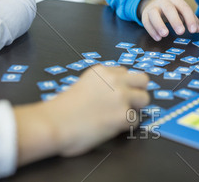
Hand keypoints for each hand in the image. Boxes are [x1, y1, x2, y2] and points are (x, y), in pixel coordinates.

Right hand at [15, 65, 149, 164]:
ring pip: (144, 99)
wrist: (54, 123)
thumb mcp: (83, 85)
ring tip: (120, 116)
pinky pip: (136, 121)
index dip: (122, 85)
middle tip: (128, 103)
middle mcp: (114, 80)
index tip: (115, 94)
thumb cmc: (62, 109)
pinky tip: (112, 128)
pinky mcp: (123, 115)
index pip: (125, 72)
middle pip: (143, 79)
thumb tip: (111, 93)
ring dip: (136, 108)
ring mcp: (121, 97)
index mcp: (102, 71)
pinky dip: (127, 126)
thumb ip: (100, 85)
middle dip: (137, 91)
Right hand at [139, 0, 198, 40]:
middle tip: (181, 32)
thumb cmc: (171, 10)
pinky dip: (152, 31)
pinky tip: (158, 38)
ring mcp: (153, 8)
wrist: (152, 2)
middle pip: (169, 9)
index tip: (193, 30)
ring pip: (154, 14)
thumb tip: (197, 29)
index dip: (189, 19)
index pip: (184, 8)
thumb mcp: (181, 11)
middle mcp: (164, 2)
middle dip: (175, 20)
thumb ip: (190, 19)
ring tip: (165, 35)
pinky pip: (146, 22)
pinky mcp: (145, 15)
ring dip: (159, 24)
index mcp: (176, 1)